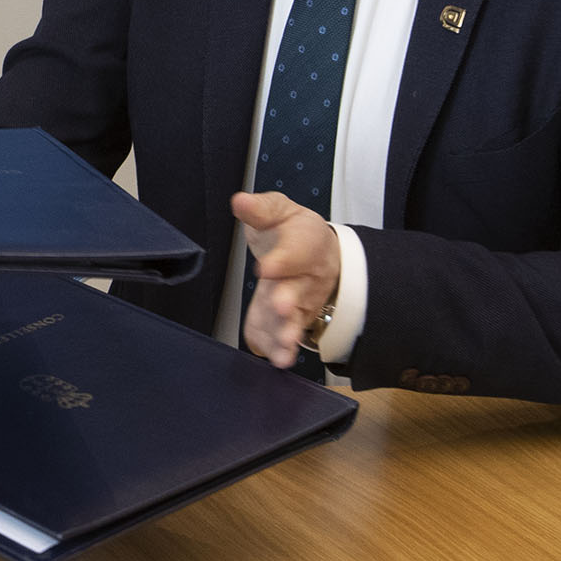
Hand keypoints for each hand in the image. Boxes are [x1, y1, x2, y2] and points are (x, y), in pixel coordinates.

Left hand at [232, 189, 340, 369]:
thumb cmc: (295, 233)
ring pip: (296, 319)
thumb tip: (240, 202)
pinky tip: (276, 358)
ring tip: (284, 346)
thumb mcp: (279, 211)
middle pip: (298, 290)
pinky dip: (281, 348)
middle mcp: (306, 276)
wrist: (321, 253)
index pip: (295, 251)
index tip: (266, 267)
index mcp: (305, 242)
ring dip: (289, 332)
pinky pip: (286, 335)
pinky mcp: (291, 321)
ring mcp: (300, 302)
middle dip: (288, 300)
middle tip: (280, 306)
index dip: (282, 260)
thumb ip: (260, 209)